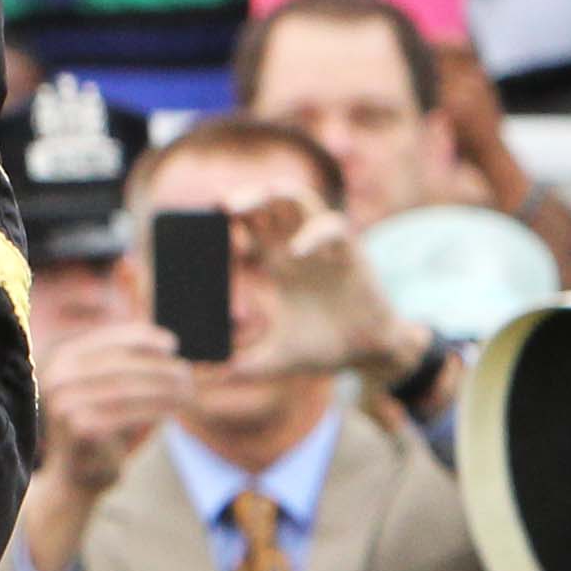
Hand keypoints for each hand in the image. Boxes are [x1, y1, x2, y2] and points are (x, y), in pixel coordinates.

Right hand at [14, 322, 189, 570]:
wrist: (72, 480)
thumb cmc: (98, 430)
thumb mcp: (105, 391)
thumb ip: (125, 365)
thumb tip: (167, 343)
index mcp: (62, 361)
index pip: (109, 340)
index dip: (144, 338)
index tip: (172, 344)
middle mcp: (59, 378)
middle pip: (123, 363)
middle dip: (160, 366)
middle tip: (187, 373)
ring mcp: (67, 403)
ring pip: (131, 388)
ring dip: (165, 387)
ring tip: (188, 390)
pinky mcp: (82, 428)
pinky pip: (132, 412)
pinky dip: (159, 409)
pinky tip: (175, 409)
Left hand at [227, 196, 429, 387]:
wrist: (365, 355)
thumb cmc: (323, 347)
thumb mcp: (276, 358)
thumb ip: (244, 365)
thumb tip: (207, 376)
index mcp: (278, 263)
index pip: (250, 226)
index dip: (229, 219)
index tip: (204, 223)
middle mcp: (298, 247)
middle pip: (269, 204)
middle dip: (246, 197)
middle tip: (221, 206)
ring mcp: (324, 247)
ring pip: (300, 200)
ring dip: (276, 194)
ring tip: (249, 205)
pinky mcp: (351, 254)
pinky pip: (333, 228)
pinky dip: (314, 234)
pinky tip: (297, 251)